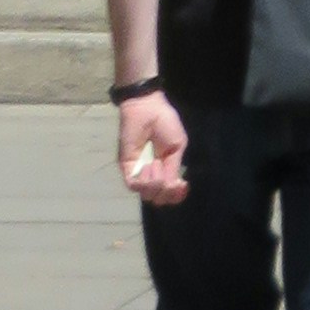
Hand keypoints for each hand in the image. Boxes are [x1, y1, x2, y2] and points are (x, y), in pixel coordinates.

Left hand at [115, 90, 188, 206]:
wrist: (148, 110)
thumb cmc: (165, 124)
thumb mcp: (177, 147)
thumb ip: (173, 168)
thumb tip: (172, 188)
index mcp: (165, 169)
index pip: (169, 193)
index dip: (176, 196)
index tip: (182, 186)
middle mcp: (151, 174)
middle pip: (157, 198)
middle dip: (166, 192)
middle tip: (171, 178)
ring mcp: (138, 172)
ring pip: (146, 194)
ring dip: (155, 183)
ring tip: (158, 164)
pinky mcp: (126, 168)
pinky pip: (134, 184)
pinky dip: (144, 180)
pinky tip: (150, 165)